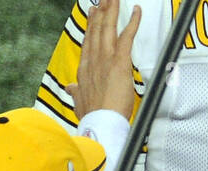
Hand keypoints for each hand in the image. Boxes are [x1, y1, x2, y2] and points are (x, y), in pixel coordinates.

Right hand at [66, 0, 141, 119]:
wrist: (100, 122)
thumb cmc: (93, 116)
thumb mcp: (80, 102)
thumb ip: (76, 92)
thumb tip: (71, 88)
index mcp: (84, 69)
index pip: (89, 43)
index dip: (91, 27)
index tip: (93, 14)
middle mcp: (93, 59)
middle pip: (96, 31)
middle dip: (101, 13)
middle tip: (104, 0)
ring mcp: (105, 59)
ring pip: (108, 28)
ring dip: (111, 11)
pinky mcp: (119, 62)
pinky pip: (127, 37)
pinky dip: (133, 22)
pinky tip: (136, 10)